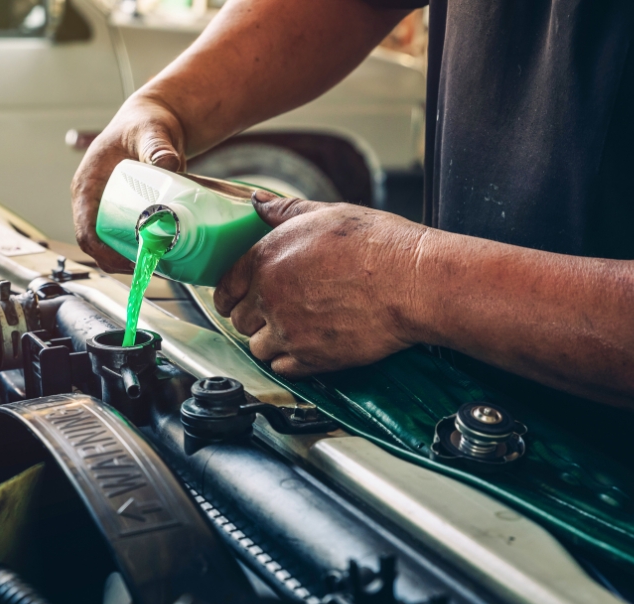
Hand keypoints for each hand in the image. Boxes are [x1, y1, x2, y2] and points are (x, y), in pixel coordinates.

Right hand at [70, 96, 186, 272]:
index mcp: (87, 185)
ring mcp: (105, 207)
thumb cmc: (145, 123)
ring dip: (126, 259)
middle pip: (95, 244)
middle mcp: (91, 200)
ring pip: (108, 244)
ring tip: (155, 263)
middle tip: (149, 265)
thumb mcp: (151, 132)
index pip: (85, 231)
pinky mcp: (120, 211)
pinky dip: (134, 250)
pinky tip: (157, 254)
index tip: (130, 261)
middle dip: (118, 261)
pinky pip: (121, 237)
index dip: (103, 252)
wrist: (155, 119)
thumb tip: (166, 162)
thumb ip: (158, 146)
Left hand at [213, 192, 429, 376]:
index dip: (231, 294)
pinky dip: (288, 360)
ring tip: (292, 329)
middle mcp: (269, 297)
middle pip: (239, 319)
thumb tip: (259, 202)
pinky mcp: (310, 358)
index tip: (237, 298)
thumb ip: (285, 211)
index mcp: (266, 259)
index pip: (225, 287)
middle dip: (253, 316)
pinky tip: (306, 345)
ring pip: (256, 347)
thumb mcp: (327, 214)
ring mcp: (288, 331)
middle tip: (273, 311)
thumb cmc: (377, 245)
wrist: (412, 282)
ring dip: (269, 340)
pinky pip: (281, 368)